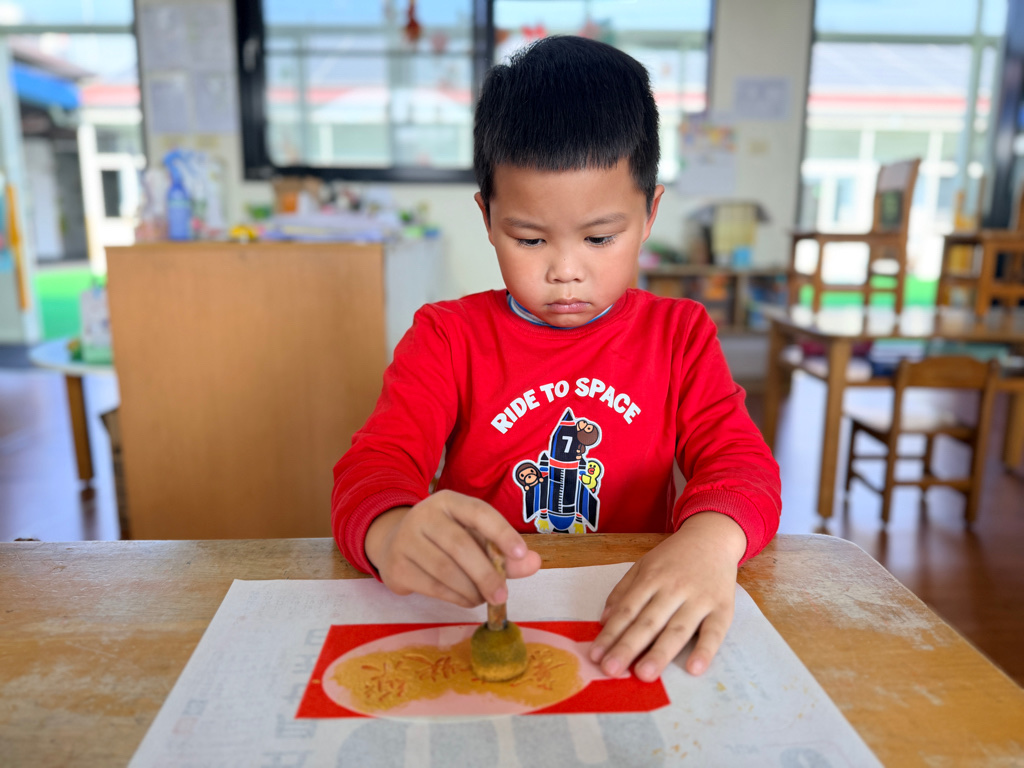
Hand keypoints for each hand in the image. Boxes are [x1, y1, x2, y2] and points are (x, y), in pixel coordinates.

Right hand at [364, 489, 541, 607]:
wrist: (393, 544)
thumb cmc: (444, 540)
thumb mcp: (473, 537)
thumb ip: (504, 551)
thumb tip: (534, 563)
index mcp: (448, 501)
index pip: (478, 512)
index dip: (501, 532)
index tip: (521, 553)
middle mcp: (424, 515)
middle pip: (460, 545)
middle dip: (486, 574)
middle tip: (503, 595)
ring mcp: (406, 540)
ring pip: (445, 570)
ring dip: (471, 590)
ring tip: (484, 598)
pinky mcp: (396, 567)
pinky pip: (432, 587)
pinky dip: (456, 598)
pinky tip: (467, 599)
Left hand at [589, 512, 746, 680]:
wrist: (713, 538)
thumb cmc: (674, 558)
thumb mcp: (644, 565)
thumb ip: (624, 590)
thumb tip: (604, 620)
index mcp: (651, 578)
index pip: (627, 610)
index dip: (610, 633)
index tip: (595, 655)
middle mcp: (674, 588)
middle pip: (648, 621)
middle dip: (628, 646)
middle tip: (611, 670)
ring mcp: (699, 599)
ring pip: (677, 629)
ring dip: (661, 652)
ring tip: (644, 674)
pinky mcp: (723, 608)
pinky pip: (714, 632)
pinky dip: (705, 650)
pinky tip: (693, 668)